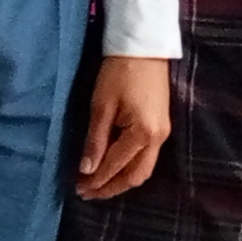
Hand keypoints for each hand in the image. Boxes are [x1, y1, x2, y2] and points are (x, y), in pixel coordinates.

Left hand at [77, 55, 172, 198]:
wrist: (144, 48)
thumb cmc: (119, 72)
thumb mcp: (102, 106)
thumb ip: (95, 140)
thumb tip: (86, 170)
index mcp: (142, 133)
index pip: (116, 166)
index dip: (96, 180)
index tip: (78, 188)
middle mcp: (157, 139)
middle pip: (135, 176)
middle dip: (111, 188)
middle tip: (87, 193)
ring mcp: (163, 134)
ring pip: (143, 170)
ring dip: (121, 180)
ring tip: (98, 185)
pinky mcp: (162, 127)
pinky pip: (146, 158)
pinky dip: (129, 167)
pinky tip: (114, 167)